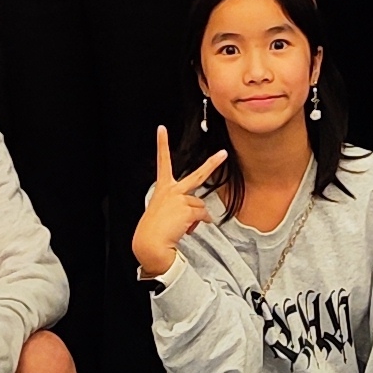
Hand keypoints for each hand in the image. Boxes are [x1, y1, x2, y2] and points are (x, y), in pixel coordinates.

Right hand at [132, 126, 228, 278]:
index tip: (161, 129)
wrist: (149, 243)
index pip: (163, 162)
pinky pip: (202, 215)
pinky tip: (187, 228)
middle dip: (212, 163)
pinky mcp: (187, 208)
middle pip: (198, 175)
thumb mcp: (165, 212)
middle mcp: (172, 190)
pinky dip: (199, 222)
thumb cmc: (154, 229)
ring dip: (195, 217)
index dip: (162, 144)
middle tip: (223, 153)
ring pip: (199, 205)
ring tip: (181, 225)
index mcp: (163, 188)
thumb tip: (202, 214)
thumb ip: (182, 207)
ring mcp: (180, 198)